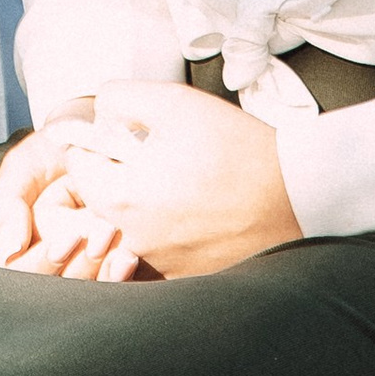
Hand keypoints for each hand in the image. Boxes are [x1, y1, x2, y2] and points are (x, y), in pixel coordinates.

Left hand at [0, 84, 302, 283]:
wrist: (297, 195)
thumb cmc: (236, 147)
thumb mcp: (174, 102)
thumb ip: (121, 98)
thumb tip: (98, 112)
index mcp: (122, 198)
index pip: (77, 168)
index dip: (93, 143)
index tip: (118, 134)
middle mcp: (134, 240)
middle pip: (101, 200)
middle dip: (117, 173)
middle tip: (153, 155)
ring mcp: (162, 264)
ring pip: (129, 228)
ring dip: (143, 203)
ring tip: (180, 182)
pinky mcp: (189, 277)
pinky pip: (160, 252)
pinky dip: (169, 230)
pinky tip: (198, 210)